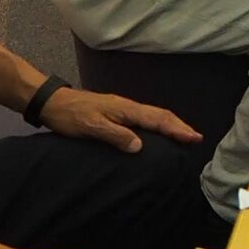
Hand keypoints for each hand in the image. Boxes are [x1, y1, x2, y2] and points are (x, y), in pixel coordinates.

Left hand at [38, 86, 201, 152]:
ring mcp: (122, 109)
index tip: (194, 138)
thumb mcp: (91, 127)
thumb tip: (140, 146)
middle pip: (160, 115)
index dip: (176, 129)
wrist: (52, 102)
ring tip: (182, 136)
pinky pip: (144, 119)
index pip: (157, 119)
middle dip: (179, 126)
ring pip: (153, 116)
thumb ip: (115, 135)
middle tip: (196, 138)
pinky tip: (155, 134)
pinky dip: (156, 125)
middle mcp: (128, 107)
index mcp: (126, 109)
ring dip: (170, 125)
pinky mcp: (116, 113)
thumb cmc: (71, 116)